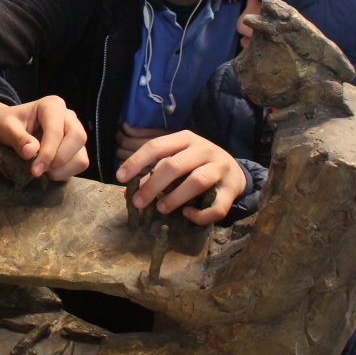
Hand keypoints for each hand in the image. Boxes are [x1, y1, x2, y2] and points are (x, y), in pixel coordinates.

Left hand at [0, 97, 88, 180]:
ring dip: (62, 168)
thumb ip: (17, 138)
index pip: (57, 131)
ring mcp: (74, 132)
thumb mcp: (5, 128)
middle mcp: (68, 116)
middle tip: (38, 169)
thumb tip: (31, 152)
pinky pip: (79, 163)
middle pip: (78, 138)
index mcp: (52, 105)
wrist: (7, 127)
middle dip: (59, 159)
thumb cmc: (5, 124)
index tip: (34, 170)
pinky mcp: (75, 147)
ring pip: (81, 155)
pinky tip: (48, 170)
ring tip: (42, 170)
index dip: (48, 152)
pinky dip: (65, 172)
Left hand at [116, 130, 246, 225]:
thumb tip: (127, 193)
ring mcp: (220, 168)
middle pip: (174, 165)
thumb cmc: (196, 164)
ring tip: (160, 209)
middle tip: (138, 202)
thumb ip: (152, 169)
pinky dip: (200, 214)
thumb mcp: (176, 157)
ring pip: (197, 182)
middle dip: (153, 185)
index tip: (120, 177)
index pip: (157, 146)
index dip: (136, 161)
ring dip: (175, 198)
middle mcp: (204, 149)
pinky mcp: (231, 189)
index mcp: (185, 139)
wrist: (234, 172)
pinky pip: (216, 206)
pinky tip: (188, 215)